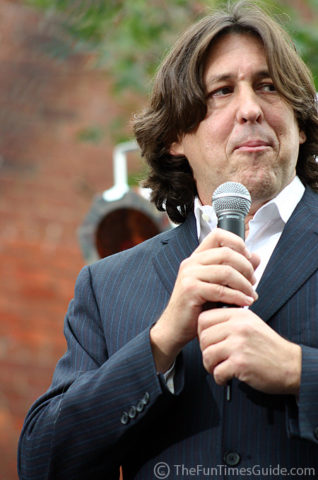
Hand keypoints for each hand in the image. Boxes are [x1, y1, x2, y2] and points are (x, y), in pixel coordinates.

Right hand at [150, 228, 258, 371]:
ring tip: (250, 295)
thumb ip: (237, 270)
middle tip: (253, 282)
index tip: (248, 257)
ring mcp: (189, 275)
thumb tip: (257, 257)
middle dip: (246, 268)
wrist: (176, 328)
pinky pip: (220, 290)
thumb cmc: (197, 308)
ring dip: (244, 284)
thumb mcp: (219, 285)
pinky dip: (237, 297)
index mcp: (198, 257)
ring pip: (226, 271)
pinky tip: (244, 303)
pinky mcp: (190, 290)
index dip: (237, 242)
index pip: (218, 235)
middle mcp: (191, 262)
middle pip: (226, 253)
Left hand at [198, 307, 300, 395]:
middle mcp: (238, 327)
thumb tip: (204, 326)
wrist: (291, 365)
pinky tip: (227, 378)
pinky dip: (219, 378)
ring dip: (210, 366)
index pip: (204, 318)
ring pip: (207, 355)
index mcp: (239, 315)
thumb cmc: (269, 347)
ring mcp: (239, 345)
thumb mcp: (251, 324)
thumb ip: (230, 321)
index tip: (209, 342)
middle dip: (205, 351)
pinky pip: (217, 372)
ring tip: (219, 368)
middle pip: (203, 338)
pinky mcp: (240, 363)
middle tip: (215, 359)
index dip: (202, 332)